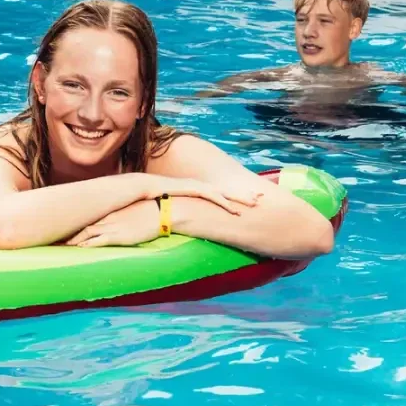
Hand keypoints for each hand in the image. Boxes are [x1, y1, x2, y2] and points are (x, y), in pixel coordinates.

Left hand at [68, 199, 159, 247]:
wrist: (163, 210)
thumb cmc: (153, 210)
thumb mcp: (135, 210)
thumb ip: (125, 214)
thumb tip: (125, 220)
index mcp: (112, 211)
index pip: (89, 218)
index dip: (77, 224)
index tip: (66, 228)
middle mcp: (108, 218)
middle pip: (83, 225)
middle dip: (70, 233)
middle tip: (57, 238)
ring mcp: (112, 226)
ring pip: (86, 233)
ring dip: (74, 240)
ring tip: (61, 245)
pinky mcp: (118, 236)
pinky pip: (98, 241)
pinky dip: (86, 245)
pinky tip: (78, 248)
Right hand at [147, 176, 261, 214]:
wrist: (145, 187)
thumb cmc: (157, 197)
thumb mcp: (173, 203)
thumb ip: (181, 209)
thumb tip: (183, 219)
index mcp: (198, 189)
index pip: (220, 192)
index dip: (235, 195)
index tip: (248, 198)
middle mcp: (201, 186)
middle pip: (227, 190)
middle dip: (244, 193)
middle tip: (261, 197)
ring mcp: (198, 186)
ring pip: (225, 193)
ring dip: (241, 198)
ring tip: (256, 203)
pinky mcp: (195, 190)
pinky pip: (214, 197)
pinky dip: (226, 204)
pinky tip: (236, 211)